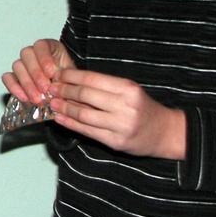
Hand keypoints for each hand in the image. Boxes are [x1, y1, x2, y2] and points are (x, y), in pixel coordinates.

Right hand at [1, 39, 76, 104]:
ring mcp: (22, 64)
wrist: (64, 92)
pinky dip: (14, 87)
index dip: (44, 58)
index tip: (51, 73)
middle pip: (26, 54)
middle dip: (36, 73)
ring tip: (37, 98)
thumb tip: (58, 83)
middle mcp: (33, 53)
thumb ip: (66, 78)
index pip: (41, 45)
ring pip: (17, 66)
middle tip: (45, 89)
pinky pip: (8, 78)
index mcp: (49, 47)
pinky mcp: (14, 77)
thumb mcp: (72, 77)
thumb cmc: (68, 81)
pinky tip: (24, 97)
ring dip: (27, 83)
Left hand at [48, 68, 186, 159]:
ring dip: (64, 108)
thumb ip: (103, 87)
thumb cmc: (142, 107)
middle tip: (52, 88)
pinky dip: (70, 124)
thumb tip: (71, 82)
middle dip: (65, 91)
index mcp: (128, 88)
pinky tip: (60, 118)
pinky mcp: (115, 142)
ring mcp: (120, 126)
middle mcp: (124, 106)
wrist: (164, 132)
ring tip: (53, 103)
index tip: (58, 74)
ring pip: (84, 115)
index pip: (92, 79)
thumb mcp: (128, 90)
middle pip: (86, 96)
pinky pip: (87, 131)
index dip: (72, 76)